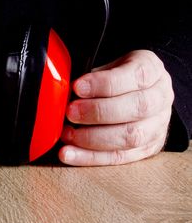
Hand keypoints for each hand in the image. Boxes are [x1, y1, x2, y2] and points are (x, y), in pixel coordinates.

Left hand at [59, 50, 173, 165]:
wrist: (137, 92)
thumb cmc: (117, 77)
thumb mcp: (107, 66)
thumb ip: (91, 76)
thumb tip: (62, 91)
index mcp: (151, 69)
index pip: (134, 76)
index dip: (104, 83)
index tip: (77, 87)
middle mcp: (161, 97)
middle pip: (137, 108)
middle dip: (98, 112)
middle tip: (70, 112)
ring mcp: (158, 125)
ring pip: (130, 136)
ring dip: (92, 138)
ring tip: (67, 134)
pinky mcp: (148, 148)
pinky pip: (120, 157)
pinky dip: (90, 157)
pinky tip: (70, 153)